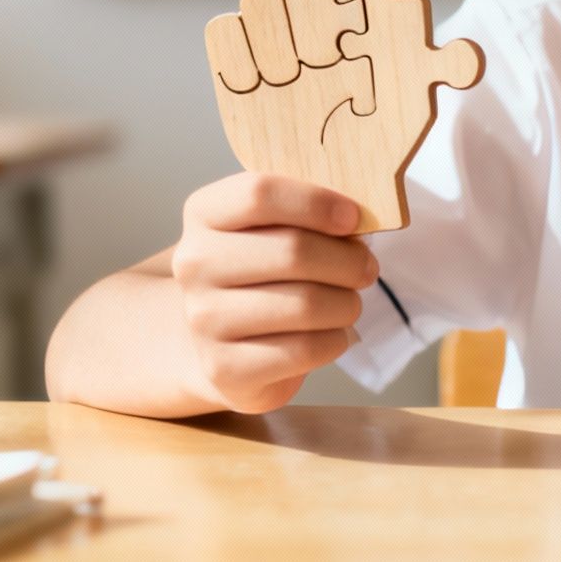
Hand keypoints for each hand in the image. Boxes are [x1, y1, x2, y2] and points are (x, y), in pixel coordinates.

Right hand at [172, 171, 381, 413]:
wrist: (219, 342)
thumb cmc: (262, 273)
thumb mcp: (274, 229)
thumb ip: (309, 213)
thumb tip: (360, 217)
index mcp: (204, 214)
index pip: (259, 194)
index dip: (316, 203)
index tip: (352, 217)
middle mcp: (194, 264)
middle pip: (293, 251)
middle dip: (348, 261)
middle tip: (366, 267)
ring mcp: (203, 319)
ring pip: (305, 304)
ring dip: (346, 304)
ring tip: (348, 303)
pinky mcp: (223, 367)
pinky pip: (304, 349)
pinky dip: (335, 341)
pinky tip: (331, 335)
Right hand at [203, 0, 480, 232]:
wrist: (330, 179)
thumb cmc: (382, 127)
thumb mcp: (415, 98)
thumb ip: (439, 68)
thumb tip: (469, 53)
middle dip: (321, 20)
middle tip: (342, 64)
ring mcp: (272, 24)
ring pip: (262, 2)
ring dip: (288, 50)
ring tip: (314, 91)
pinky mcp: (233, 56)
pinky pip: (226, 35)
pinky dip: (245, 62)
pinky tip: (273, 92)